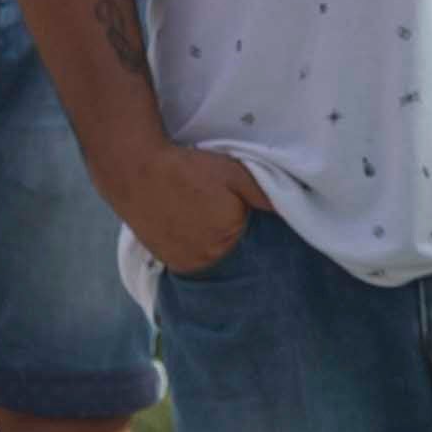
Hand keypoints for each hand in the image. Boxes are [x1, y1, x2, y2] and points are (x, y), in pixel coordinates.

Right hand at [97, 137, 264, 277]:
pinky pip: (190, 260)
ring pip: (209, 257)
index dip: (244, 218)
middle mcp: (207, 259)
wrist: (135, 170)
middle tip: (211, 206)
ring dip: (208, 242)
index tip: (230, 202)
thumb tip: (296, 209)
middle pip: (230, 250)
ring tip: (195, 215)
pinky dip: (191, 247)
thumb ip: (266, 193)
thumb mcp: (234, 172)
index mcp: (229, 238)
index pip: (251, 237)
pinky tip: (184, 225)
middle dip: (228, 232)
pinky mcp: (166, 262)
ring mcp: (184, 263)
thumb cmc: (188, 167)